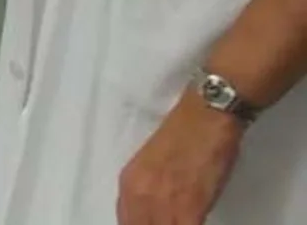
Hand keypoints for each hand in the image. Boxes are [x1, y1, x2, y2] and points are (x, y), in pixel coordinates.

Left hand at [118, 95, 242, 224]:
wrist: (205, 116)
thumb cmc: (184, 135)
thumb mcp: (150, 167)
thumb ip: (146, 192)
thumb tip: (152, 214)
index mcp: (128, 183)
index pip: (125, 222)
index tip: (153, 223)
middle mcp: (138, 195)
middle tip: (170, 220)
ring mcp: (162, 202)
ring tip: (181, 219)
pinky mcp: (189, 207)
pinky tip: (196, 220)